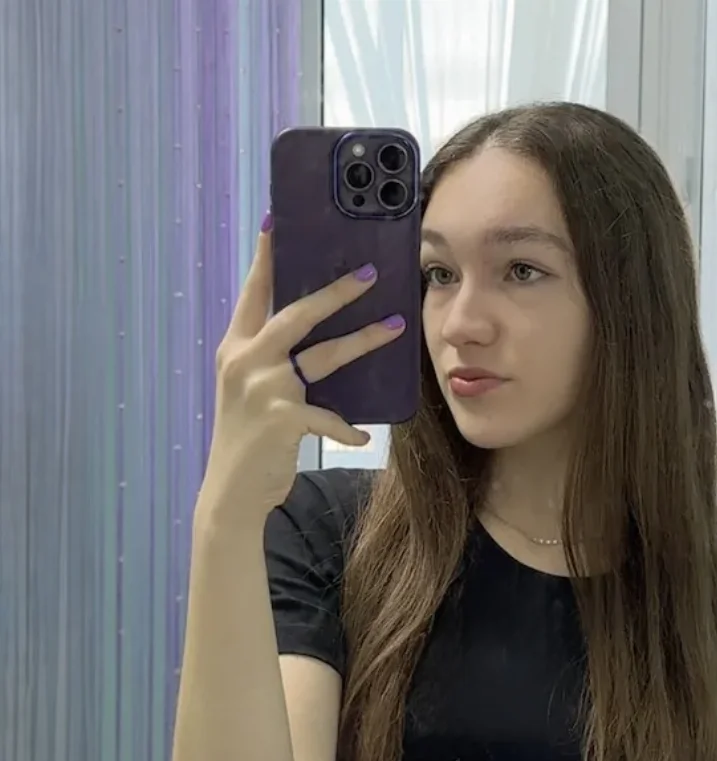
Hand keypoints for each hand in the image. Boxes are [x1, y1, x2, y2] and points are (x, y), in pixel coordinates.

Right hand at [200, 224, 403, 522]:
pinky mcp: (282, 420)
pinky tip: (361, 437)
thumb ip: (271, 360)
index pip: (253, 293)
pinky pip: (328, 417)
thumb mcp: (249, 389)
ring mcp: (262, 389)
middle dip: (335, 291)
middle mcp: (244, 361)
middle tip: (369, 273)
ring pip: (322, 356)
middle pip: (296, 314)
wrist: (231, 491)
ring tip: (395, 327)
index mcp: (235, 348)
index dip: (265, 259)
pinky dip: (347, 428)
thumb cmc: (248, 438)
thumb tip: (313, 335)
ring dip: (363, 341)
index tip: (276, 223)